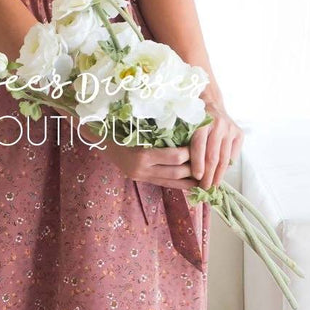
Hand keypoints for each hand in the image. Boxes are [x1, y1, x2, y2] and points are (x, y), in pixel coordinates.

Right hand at [85, 132, 201, 193]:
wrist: (99, 137)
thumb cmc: (120, 126)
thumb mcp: (140, 126)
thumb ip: (160, 130)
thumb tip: (186, 126)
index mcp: (142, 155)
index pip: (175, 157)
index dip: (191, 153)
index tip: (202, 145)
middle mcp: (141, 169)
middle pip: (177, 172)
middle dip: (195, 169)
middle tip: (210, 163)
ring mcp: (140, 176)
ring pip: (173, 182)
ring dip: (191, 180)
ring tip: (206, 175)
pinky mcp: (141, 179)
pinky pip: (165, 183)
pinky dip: (180, 183)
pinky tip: (192, 182)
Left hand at [190, 104, 243, 190]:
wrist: (211, 103)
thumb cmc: (194, 119)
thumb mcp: (186, 126)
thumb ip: (183, 142)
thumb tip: (181, 170)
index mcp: (201, 121)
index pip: (199, 146)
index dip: (197, 164)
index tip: (196, 178)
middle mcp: (218, 124)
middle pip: (213, 156)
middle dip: (208, 175)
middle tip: (204, 188)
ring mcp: (230, 129)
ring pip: (224, 158)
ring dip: (219, 175)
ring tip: (213, 186)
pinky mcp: (239, 133)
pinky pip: (233, 155)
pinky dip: (226, 167)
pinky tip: (220, 176)